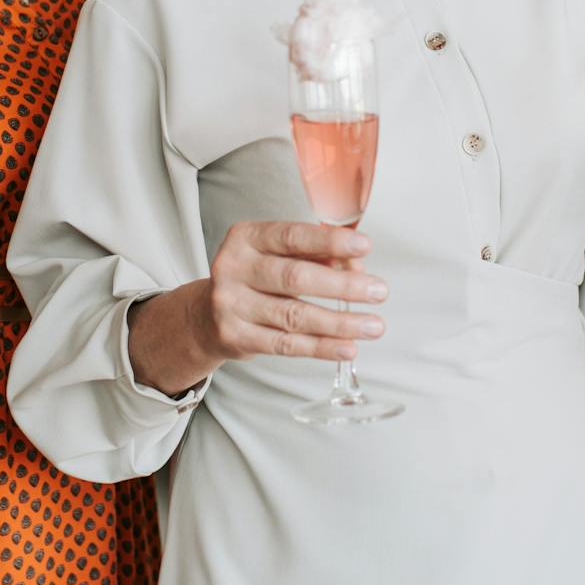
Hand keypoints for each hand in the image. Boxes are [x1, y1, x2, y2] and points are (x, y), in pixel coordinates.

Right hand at [193, 221, 388, 363]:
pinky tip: (348, 347)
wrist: (205, 317)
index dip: (330, 241)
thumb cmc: (254, 279)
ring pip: (295, 316)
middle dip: (343, 286)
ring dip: (341, 322)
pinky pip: (286, 344)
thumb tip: (356, 268)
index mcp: (246, 238)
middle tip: (379, 290)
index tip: (365, 246)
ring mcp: (231, 305)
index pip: (292, 237)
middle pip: (296, 277)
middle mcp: (233, 268)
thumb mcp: (276, 256)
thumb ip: (314, 255)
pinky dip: (322, 347)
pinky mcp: (235, 337)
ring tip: (373, 325)